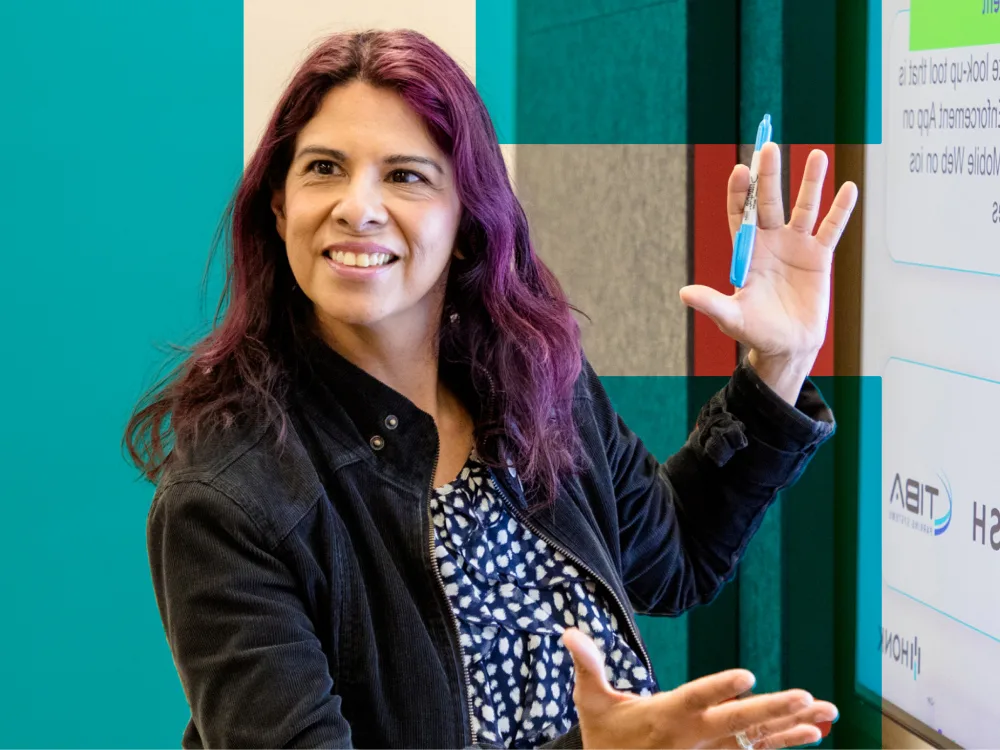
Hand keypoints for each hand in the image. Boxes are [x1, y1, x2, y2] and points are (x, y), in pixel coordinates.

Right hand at [562, 627, 836, 748]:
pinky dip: (787, 741)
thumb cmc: (606, 738)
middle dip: (774, 709)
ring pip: (759, 737)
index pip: (696, 699)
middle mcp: (695, 736)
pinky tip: (813, 731)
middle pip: (739, 722)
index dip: (720, 688)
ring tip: (824, 711)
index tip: (746, 676)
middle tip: (805, 697)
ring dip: (793, 725)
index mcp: (666, 716)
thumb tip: (569, 632)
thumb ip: (588, 665)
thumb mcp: (591, 702)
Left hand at [679, 144, 857, 403]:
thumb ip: (711, 303)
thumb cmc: (756, 331)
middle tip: (769, 147)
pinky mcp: (819, 257)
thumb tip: (684, 294)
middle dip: (769, 176)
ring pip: (804, 207)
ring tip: (815, 155)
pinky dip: (840, 210)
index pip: (741, 214)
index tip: (740, 170)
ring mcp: (796, 246)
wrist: (787, 346)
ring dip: (810, 183)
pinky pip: (831, 229)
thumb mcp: (731, 317)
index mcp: (747, 251)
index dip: (739, 193)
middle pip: (770, 202)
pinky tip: (847, 187)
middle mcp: (771, 242)